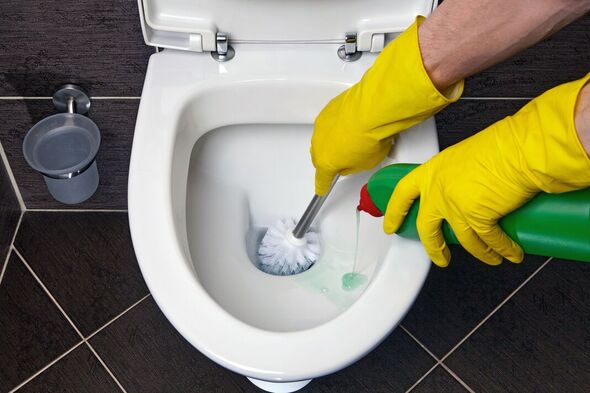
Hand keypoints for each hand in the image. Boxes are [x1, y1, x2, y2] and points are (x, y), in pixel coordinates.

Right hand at [311, 17, 462, 195]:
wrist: (373, 109)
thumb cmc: (370, 136)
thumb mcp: (365, 164)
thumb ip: (351, 167)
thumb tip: (349, 162)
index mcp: (326, 162)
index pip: (321, 179)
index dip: (322, 185)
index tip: (322, 188)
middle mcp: (318, 144)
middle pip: (319, 157)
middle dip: (330, 160)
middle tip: (345, 159)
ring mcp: (322, 125)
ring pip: (324, 138)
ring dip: (334, 140)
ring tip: (352, 138)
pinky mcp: (329, 109)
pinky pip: (330, 122)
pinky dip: (338, 125)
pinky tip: (352, 124)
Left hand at [383, 74, 589, 266]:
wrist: (520, 149)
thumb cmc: (501, 145)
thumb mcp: (466, 156)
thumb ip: (460, 175)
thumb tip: (470, 188)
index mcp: (432, 171)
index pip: (403, 194)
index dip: (394, 212)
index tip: (390, 225)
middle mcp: (439, 191)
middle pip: (427, 227)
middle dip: (433, 248)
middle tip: (439, 258)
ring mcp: (456, 207)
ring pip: (463, 240)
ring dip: (480, 253)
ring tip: (490, 258)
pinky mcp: (477, 219)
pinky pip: (488, 242)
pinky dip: (501, 250)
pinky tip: (510, 253)